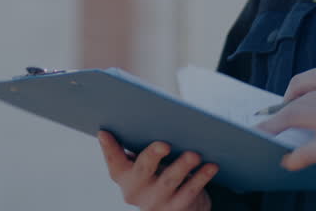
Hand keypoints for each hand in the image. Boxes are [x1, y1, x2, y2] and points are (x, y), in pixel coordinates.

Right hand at [98, 131, 218, 210]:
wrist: (178, 207)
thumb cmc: (159, 173)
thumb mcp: (147, 162)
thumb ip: (142, 144)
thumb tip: (149, 113)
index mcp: (124, 176)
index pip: (114, 162)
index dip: (108, 148)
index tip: (104, 132)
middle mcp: (136, 191)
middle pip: (142, 171)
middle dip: (152, 156)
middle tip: (165, 144)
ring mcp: (156, 202)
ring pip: (169, 182)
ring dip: (182, 166)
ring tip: (195, 154)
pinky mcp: (176, 209)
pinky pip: (190, 192)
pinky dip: (201, 177)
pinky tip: (211, 166)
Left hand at [253, 63, 315, 171]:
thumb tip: (297, 111)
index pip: (300, 82)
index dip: (287, 97)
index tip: (282, 109)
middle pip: (293, 101)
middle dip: (275, 116)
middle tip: (264, 127)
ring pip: (294, 117)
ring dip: (273, 129)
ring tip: (262, 139)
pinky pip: (308, 149)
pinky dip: (295, 157)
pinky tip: (288, 161)